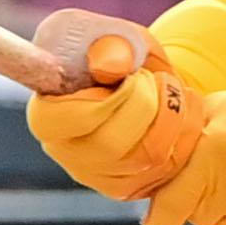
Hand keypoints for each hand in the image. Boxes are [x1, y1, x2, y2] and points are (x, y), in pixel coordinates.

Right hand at [24, 10, 204, 201]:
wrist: (154, 82)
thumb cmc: (125, 55)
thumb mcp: (119, 37)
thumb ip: (112, 45)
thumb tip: (109, 68)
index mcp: (45, 110)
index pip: (52, 121)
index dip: (95, 100)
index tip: (125, 76)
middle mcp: (63, 149)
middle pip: (108, 143)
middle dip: (142, 104)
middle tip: (148, 78)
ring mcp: (94, 173)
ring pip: (142, 159)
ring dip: (167, 117)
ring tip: (165, 90)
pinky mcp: (125, 187)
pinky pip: (162, 171)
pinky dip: (180, 137)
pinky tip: (176, 114)